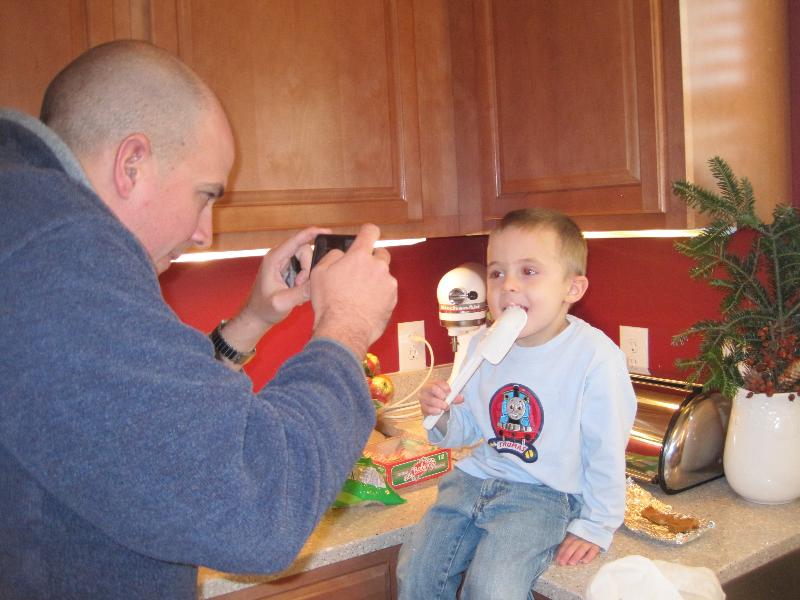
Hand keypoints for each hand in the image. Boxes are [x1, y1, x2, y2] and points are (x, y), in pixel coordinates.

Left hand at [242, 226, 330, 325]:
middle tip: (300, 285)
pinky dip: (305, 277)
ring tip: (297, 289)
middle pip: (304, 250)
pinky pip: (304, 266)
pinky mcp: (288, 269)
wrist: (257, 315)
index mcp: (274, 259)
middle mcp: (279, 257)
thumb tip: (319, 283)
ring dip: (307, 274)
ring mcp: (284, 262)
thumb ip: (301, 293)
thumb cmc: (264, 308)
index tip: (327, 231)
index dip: (311, 233)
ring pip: (306, 258)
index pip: (295, 240)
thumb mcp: (283, 303)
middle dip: (308, 267)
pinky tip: (298, 290)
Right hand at [311, 223, 396, 357]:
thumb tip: (341, 254)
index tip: (365, 236)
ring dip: (375, 280)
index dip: (367, 232)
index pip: (370, 231)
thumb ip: (333, 257)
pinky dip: (379, 295)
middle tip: (359, 273)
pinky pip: (387, 291)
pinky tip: (367, 305)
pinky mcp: (393, 299)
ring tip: (360, 295)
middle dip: (372, 260)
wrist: (344, 330)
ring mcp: (388, 283)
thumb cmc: (329, 302)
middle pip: (381, 253)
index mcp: (359, 256)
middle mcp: (378, 266)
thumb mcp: (319, 273)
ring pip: (383, 274)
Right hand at [419, 379, 463, 416]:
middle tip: (447, 399)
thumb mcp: (450, 397)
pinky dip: (434, 410)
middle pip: (432, 388)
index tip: (449, 391)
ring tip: (445, 407)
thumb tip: (461, 398)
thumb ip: (455, 397)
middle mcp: (426, 389)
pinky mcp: (423, 408)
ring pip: (429, 399)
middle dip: (441, 394)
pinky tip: (439, 411)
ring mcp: (423, 399)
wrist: (438, 411)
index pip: (437, 381)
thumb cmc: (444, 400)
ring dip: (439, 403)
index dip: (444, 385)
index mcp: (433, 383)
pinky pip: (427, 409)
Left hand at [555, 533, 599, 565]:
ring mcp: (589, 541)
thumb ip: (568, 543)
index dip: (561, 551)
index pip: (566, 543)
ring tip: (571, 563)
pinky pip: (593, 551)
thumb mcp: (574, 536)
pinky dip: (589, 556)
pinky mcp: (597, 545)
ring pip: (582, 548)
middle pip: (572, 546)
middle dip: (567, 555)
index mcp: (573, 535)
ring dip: (576, 556)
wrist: (597, 527)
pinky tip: (584, 562)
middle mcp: (581, 537)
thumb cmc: (582, 535)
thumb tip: (560, 555)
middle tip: (562, 563)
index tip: (557, 560)